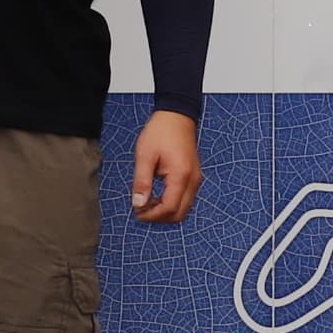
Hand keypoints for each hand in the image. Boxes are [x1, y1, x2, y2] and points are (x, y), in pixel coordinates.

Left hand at [130, 110, 203, 226]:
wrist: (177, 116)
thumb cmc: (161, 131)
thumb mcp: (145, 155)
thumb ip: (142, 182)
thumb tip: (138, 204)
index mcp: (181, 175)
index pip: (169, 208)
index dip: (152, 215)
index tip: (137, 212)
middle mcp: (193, 180)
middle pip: (179, 214)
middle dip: (159, 217)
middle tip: (141, 210)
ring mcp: (196, 179)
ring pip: (184, 209)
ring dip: (166, 212)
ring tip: (148, 203)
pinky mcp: (194, 177)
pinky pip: (185, 199)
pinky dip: (172, 204)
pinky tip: (157, 196)